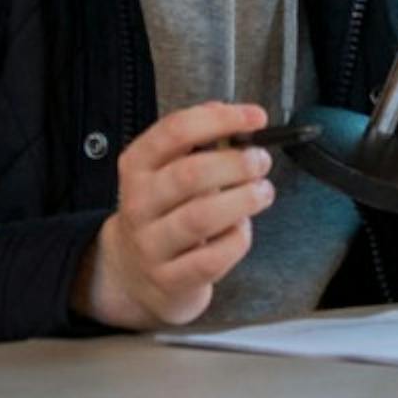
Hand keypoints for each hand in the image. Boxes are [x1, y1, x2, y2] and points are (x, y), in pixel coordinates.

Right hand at [71, 101, 276, 329]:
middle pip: (189, 174)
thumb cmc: (165, 211)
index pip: (175, 131)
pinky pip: (211, 258)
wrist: (135, 273)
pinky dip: (237, 239)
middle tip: (261, 162)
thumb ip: (199, 142)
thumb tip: (238, 118)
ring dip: (243, 200)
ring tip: (262, 192)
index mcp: (137, 166)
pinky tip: (243, 228)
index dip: (220, 119)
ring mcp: (151, 244)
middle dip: (236, 163)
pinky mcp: (170, 279)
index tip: (256, 118)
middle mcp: (138, 203)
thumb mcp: (168, 170)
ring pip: (200, 217)